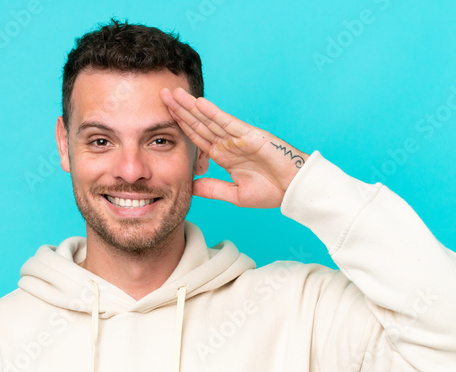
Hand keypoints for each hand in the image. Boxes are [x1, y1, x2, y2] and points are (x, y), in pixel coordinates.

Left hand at [159, 86, 309, 207]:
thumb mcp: (235, 195)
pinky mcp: (250, 136)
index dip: (180, 124)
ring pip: (209, 119)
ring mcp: (238, 138)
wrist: (294, 190)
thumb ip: (213, 189)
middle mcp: (228, 143)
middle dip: (180, 109)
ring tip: (174, 93)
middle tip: (161, 94)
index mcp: (223, 155)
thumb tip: (190, 188)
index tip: (163, 114)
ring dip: (191, 106)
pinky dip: (214, 113)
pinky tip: (199, 103)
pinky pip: (228, 123)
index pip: (197, 136)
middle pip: (199, 123)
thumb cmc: (271, 191)